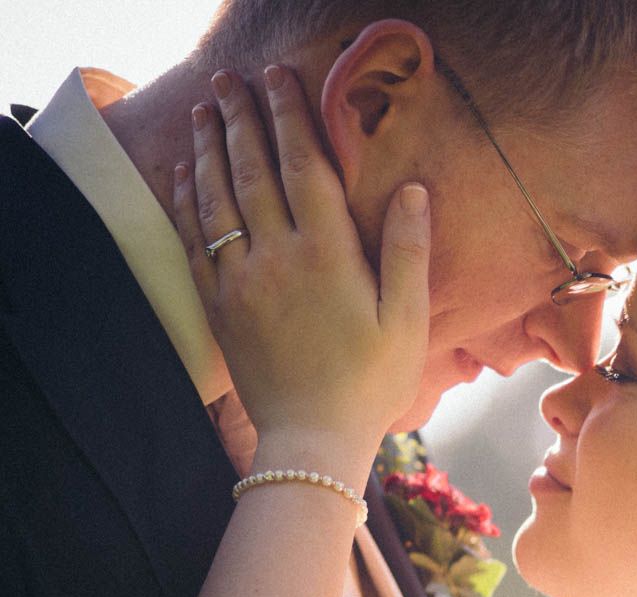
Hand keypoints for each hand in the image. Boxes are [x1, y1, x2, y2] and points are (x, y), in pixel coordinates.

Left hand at [175, 65, 429, 466]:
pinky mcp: (220, 306)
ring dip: (210, 149)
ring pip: (217, 199)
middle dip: (242, 119)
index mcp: (327, 255)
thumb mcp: (408, 321)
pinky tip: (187, 173)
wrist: (311, 439)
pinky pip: (195, 241)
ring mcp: (241, 281)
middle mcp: (277, 258)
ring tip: (206, 112)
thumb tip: (413, 190)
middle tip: (232, 81)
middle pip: (253, 172)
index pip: (304, 168)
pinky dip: (188, 200)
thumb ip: (407, 252)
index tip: (281, 80)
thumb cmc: (370, 383)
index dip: (292, 118)